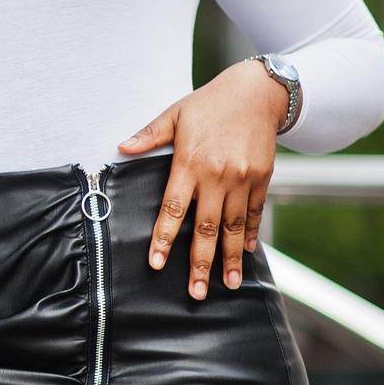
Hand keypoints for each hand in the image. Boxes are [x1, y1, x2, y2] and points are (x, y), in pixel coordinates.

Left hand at [115, 58, 288, 299]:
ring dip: (231, 258)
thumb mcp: (174, 115)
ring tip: (229, 284)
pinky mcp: (262, 178)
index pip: (173, 208)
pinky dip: (252, 234)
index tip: (156, 263)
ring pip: (235, 226)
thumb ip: (148, 135)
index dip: (163, 238)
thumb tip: (121, 148)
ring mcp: (243, 179)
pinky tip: (249, 253)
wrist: (256, 91)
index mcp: (189, 162)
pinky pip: (255, 212)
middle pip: (206, 227)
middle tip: (195, 293)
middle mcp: (217, 176)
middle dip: (200, 263)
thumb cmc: (209, 103)